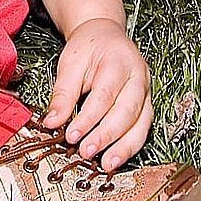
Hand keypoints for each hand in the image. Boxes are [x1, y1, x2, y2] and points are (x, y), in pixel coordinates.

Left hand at [41, 17, 153, 171]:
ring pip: (141, 123)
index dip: (88, 118)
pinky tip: (115, 159)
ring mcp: (147, 91)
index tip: (71, 135)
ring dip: (124, 147)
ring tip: (106, 165)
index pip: (105, 94)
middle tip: (86, 152)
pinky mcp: (147, 104)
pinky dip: (130, 146)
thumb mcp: (70, 63)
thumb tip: (52, 122)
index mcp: (119, 60)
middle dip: (106, 135)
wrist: (105, 35)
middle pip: (127, 110)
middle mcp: (139, 76)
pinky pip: (143, 128)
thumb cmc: (88, 48)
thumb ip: (63, 93)